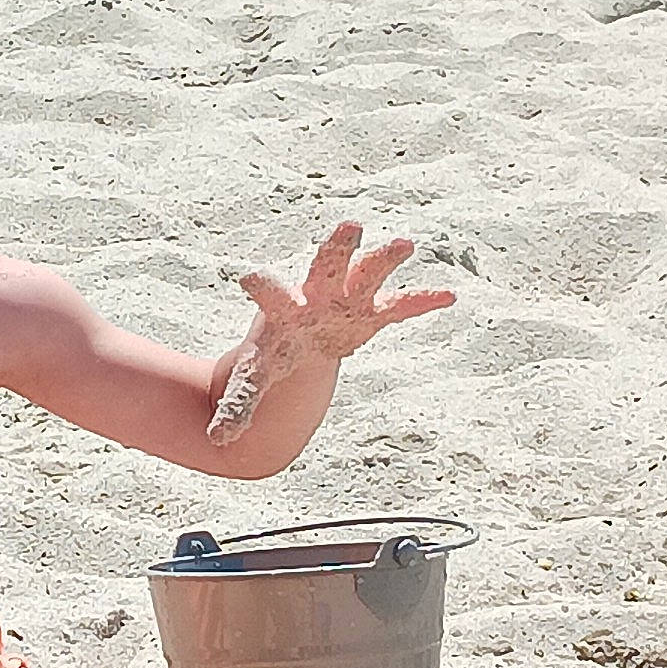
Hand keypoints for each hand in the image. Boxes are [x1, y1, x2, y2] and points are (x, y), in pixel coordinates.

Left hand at [206, 222, 453, 445]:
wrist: (299, 342)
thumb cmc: (273, 355)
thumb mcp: (253, 382)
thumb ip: (237, 407)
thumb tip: (217, 441)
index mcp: (282, 310)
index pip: (270, 293)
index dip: (262, 286)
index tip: (247, 275)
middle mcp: (316, 295)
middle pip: (326, 267)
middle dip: (338, 248)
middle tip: (350, 226)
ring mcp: (346, 298)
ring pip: (367, 272)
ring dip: (384, 260)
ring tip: (405, 245)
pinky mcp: (372, 311)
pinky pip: (400, 305)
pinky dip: (421, 302)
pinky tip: (448, 297)